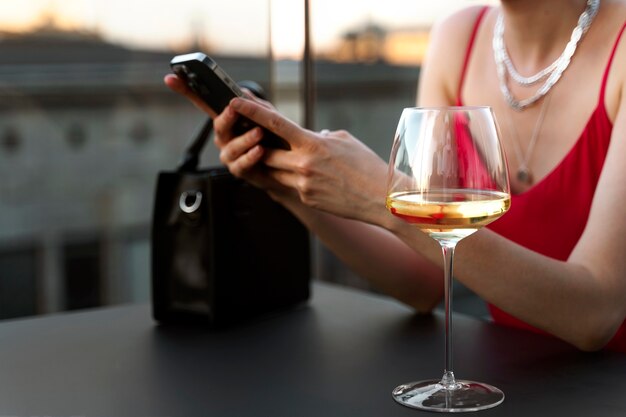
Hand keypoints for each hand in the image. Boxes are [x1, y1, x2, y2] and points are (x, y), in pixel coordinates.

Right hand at [164, 73, 287, 195]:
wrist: (288, 164)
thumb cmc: (274, 137)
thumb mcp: (268, 115)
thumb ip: (255, 105)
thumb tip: (240, 93)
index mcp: (227, 119)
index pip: (203, 103)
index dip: (186, 91)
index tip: (171, 78)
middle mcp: (224, 137)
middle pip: (217, 125)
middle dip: (225, 117)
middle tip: (234, 108)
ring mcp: (229, 154)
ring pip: (230, 146)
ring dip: (245, 139)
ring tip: (259, 133)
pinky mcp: (239, 170)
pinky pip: (240, 164)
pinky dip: (250, 156)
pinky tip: (259, 150)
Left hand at [228, 97, 389, 223]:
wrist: (382, 198)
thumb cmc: (367, 165)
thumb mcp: (344, 140)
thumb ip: (320, 136)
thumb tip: (308, 137)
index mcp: (312, 144)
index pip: (274, 124)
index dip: (252, 111)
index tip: (235, 101)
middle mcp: (303, 165)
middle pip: (267, 153)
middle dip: (263, 147)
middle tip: (260, 138)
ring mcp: (303, 185)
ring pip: (276, 172)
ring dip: (279, 165)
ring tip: (294, 159)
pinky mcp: (307, 199)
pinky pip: (292, 186)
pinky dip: (297, 179)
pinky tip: (317, 178)